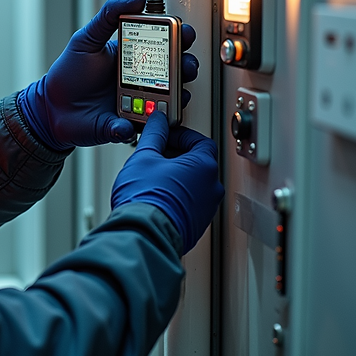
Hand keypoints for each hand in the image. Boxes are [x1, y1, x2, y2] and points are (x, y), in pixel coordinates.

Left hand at [16, 0, 199, 150]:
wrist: (52, 107)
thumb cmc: (69, 73)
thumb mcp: (86, 38)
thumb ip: (108, 16)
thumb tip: (136, 0)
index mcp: (132, 57)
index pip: (164, 45)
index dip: (179, 39)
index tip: (183, 34)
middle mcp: (140, 80)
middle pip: (175, 72)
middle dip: (187, 67)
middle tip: (186, 65)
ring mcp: (138, 103)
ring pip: (169, 101)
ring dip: (177, 97)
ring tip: (174, 94)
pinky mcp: (130, 124)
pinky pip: (145, 126)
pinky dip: (146, 125)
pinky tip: (140, 118)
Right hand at [111, 111, 223, 254]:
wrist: (143, 234)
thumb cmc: (146, 199)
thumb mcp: (144, 156)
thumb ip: (154, 134)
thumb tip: (158, 122)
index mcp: (204, 166)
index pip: (200, 141)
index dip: (181, 136)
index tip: (166, 135)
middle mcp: (211, 187)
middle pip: (198, 163)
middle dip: (176, 156)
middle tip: (155, 155)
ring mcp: (206, 208)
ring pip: (194, 184)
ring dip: (176, 177)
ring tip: (152, 178)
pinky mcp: (197, 224)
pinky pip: (190, 203)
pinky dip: (176, 196)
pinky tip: (156, 196)